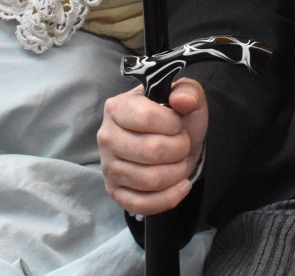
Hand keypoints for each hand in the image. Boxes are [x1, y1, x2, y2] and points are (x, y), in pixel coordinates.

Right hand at [99, 78, 208, 214]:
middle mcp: (106, 137)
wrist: (172, 145)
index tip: (178, 125)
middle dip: (179, 149)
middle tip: (183, 145)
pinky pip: (142, 204)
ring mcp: (108, 167)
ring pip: (150, 180)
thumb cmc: (175, 119)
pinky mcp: (115, 192)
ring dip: (177, 172)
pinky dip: (169, 197)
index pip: (147, 118)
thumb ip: (188, 91)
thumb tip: (183, 100)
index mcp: (117, 107)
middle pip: (151, 151)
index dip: (173, 124)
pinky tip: (181, 185)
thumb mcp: (186, 97)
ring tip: (181, 162)